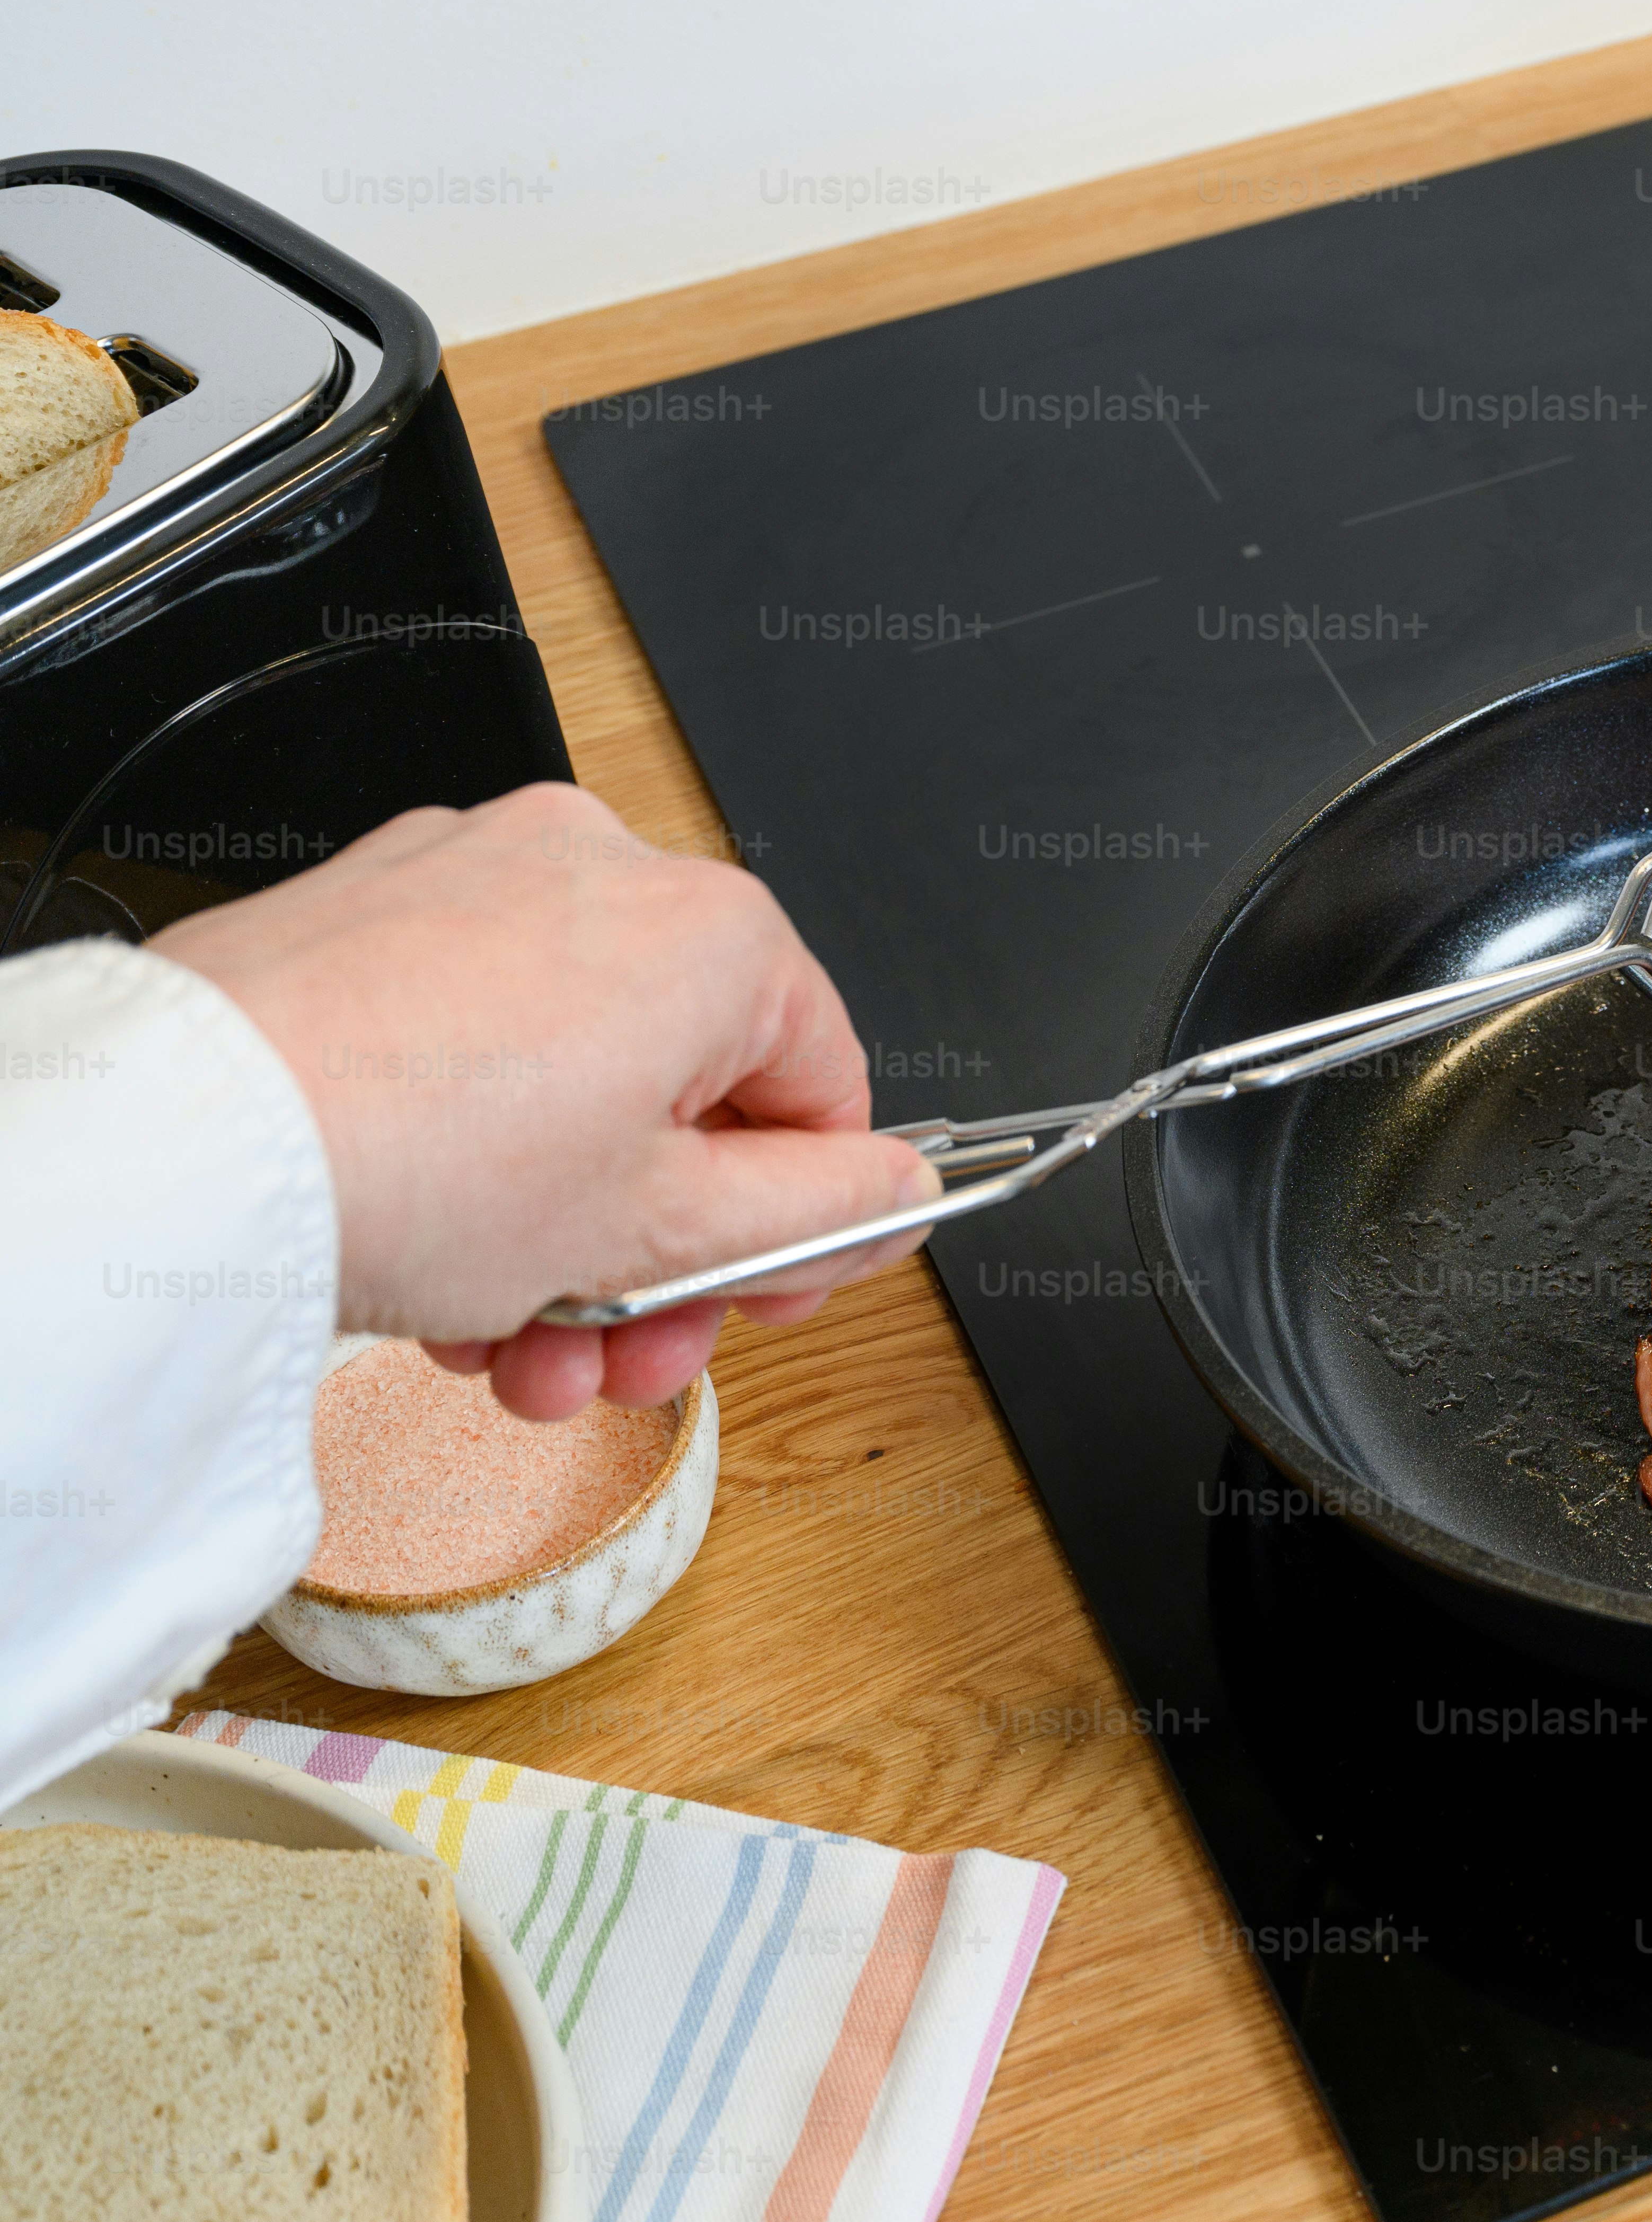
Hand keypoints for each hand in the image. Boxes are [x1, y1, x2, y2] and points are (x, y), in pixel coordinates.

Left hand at [153, 782, 934, 1418]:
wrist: (185, 1146)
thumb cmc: (414, 1163)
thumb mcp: (671, 1233)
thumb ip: (824, 1216)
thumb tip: (896, 1196)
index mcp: (713, 930)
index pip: (826, 1092)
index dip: (796, 1228)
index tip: (745, 1305)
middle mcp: (601, 872)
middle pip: (691, 1097)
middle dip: (658, 1257)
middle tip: (616, 1349)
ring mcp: (473, 881)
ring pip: (576, 1083)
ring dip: (559, 1236)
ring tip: (505, 1337)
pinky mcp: (367, 914)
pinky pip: (472, 1044)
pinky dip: (471, 1154)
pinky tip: (432, 1258)